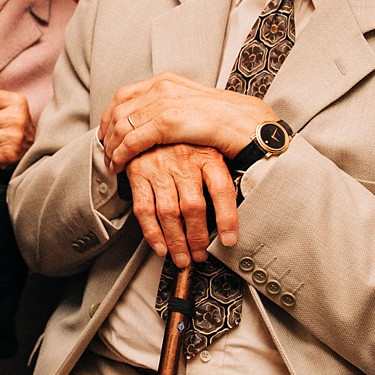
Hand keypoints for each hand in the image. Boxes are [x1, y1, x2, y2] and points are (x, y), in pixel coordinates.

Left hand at [99, 72, 267, 172]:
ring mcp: (163, 104)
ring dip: (112, 148)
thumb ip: (170, 107)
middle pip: (118, 110)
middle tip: (104, 152)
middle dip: (107, 134)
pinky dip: (121, 154)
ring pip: (122, 126)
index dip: (108, 114)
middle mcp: (161, 88)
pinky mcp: (167, 122)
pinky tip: (119, 165)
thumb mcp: (191, 105)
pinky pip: (133, 140)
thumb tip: (153, 119)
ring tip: (111, 163)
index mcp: (166, 81)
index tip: (105, 131)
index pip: (124, 95)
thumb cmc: (225, 119)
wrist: (245, 123)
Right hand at [125, 143, 238, 267]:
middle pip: (193, 207)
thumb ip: (219, 174)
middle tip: (200, 254)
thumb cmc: (185, 139)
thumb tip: (235, 208)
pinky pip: (144, 209)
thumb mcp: (210, 148)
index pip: (222, 189)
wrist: (151, 118)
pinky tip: (160, 246)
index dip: (227, 218)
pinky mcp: (139, 173)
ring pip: (169, 212)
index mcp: (207, 155)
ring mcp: (160, 168)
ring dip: (176, 241)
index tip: (229, 240)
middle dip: (197, 238)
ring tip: (183, 257)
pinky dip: (152, 232)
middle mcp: (184, 161)